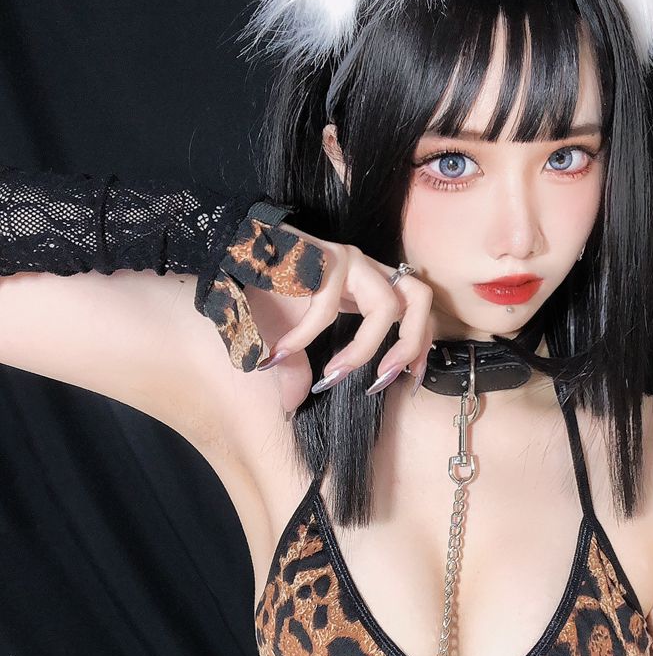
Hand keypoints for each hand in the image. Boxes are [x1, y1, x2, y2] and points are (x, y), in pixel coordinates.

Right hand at [246, 230, 433, 413]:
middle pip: (419, 299)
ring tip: (338, 372)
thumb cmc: (262, 289)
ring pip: (386, 305)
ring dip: (368, 346)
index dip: (420, 345)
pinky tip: (281, 351)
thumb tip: (292, 403)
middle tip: (384, 377)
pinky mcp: (324, 258)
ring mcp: (348, 261)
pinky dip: (305, 336)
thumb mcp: (286, 339)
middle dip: (410, 344)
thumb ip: (297, 369)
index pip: (416, 309)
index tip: (409, 378)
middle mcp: (366, 269)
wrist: (230, 252)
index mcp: (370, 285)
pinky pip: (326, 308)